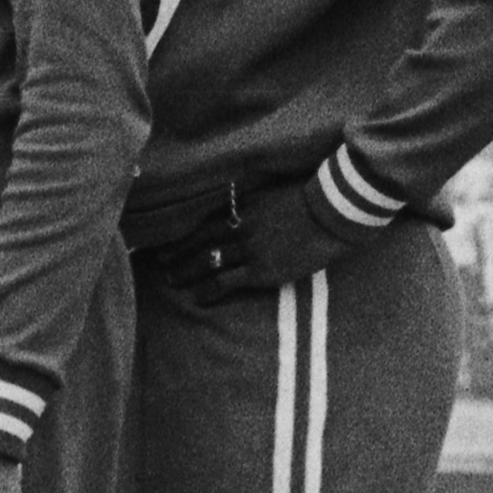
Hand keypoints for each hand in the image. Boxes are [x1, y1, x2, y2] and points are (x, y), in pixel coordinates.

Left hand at [167, 182, 349, 307]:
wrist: (333, 213)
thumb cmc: (310, 201)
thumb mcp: (274, 193)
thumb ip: (252, 202)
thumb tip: (237, 204)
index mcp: (242, 208)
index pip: (203, 223)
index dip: (183, 234)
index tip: (167, 240)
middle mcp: (239, 228)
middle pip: (198, 242)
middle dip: (176, 254)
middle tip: (159, 263)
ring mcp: (248, 250)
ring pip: (207, 262)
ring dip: (186, 272)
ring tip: (172, 280)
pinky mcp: (261, 271)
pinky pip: (226, 283)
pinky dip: (208, 291)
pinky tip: (197, 298)